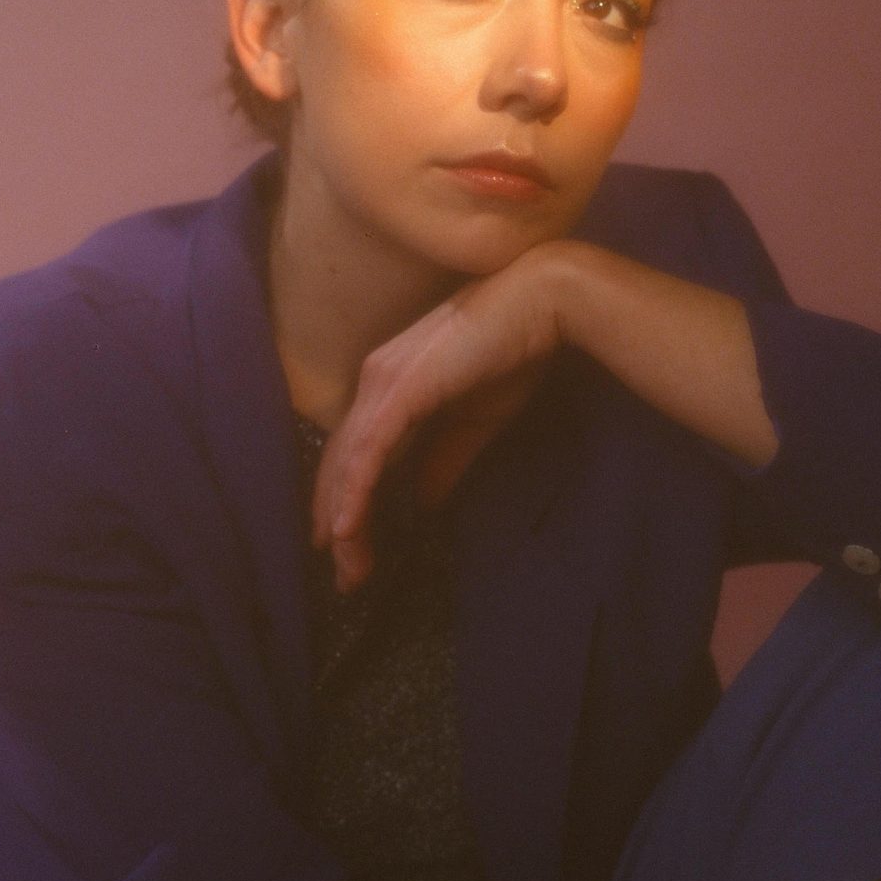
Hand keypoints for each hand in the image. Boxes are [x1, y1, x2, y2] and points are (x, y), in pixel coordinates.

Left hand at [311, 246, 561, 591]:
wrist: (541, 304)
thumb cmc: (512, 352)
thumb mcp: (474, 421)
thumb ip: (443, 460)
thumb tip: (422, 504)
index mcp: (388, 387)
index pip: (355, 454)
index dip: (347, 502)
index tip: (347, 549)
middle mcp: (374, 383)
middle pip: (342, 464)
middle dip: (339, 523)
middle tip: (345, 576)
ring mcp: (383, 384)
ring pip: (348, 463)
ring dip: (345, 519)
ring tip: (348, 567)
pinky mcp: (401, 389)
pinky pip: (368, 451)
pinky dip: (354, 491)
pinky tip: (346, 528)